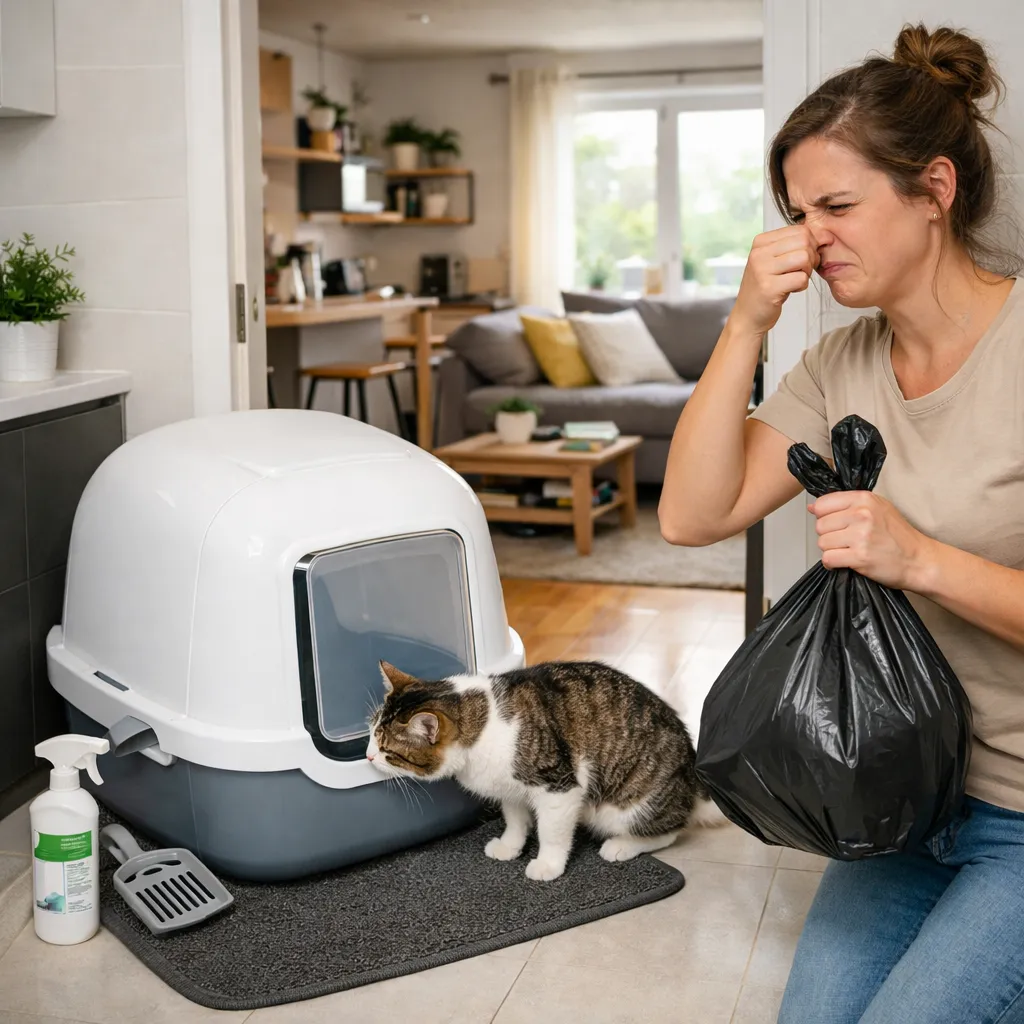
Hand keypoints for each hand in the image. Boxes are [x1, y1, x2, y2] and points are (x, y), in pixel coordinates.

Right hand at [730, 226, 819, 335]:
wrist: (747, 316)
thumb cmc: (765, 287)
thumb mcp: (774, 260)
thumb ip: (794, 245)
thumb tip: (826, 236)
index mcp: (761, 242)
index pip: (800, 230)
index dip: (811, 244)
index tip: (803, 259)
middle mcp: (759, 253)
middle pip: (804, 242)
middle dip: (811, 257)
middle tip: (801, 271)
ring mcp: (762, 270)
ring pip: (804, 258)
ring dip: (806, 272)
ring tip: (794, 280)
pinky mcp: (769, 288)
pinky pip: (801, 279)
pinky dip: (802, 286)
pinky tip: (790, 290)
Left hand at [809, 491, 935, 590]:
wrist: (920, 559)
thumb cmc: (898, 536)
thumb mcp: (877, 509)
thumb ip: (846, 505)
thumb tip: (812, 508)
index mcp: (864, 499)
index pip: (823, 504)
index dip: (824, 517)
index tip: (836, 525)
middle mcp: (861, 514)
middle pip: (820, 525)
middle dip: (829, 536)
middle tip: (846, 541)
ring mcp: (861, 536)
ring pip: (822, 543)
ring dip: (831, 550)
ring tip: (849, 551)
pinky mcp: (860, 556)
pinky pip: (828, 559)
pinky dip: (832, 563)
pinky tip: (845, 561)